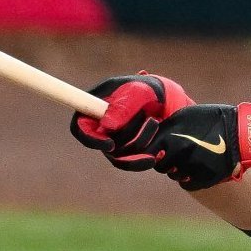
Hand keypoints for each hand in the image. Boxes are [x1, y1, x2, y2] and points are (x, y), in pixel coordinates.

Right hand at [70, 73, 192, 170]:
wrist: (171, 100)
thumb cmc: (150, 89)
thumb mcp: (139, 92)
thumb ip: (123, 107)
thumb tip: (106, 126)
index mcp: (95, 105)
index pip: (80, 127)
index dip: (90, 139)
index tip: (110, 144)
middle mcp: (101, 125)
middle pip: (104, 146)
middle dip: (130, 138)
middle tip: (153, 121)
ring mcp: (114, 139)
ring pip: (119, 156)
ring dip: (141, 144)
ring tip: (157, 123)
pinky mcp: (128, 149)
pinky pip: (131, 162)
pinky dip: (144, 158)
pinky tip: (159, 152)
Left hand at [146, 104, 240, 190]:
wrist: (241, 134)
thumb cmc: (213, 120)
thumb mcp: (185, 115)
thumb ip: (166, 127)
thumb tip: (151, 134)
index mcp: (170, 137)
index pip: (148, 150)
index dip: (152, 149)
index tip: (158, 147)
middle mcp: (177, 155)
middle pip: (160, 165)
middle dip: (165, 160)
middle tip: (176, 152)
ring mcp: (189, 169)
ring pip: (173, 175)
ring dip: (178, 168)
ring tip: (191, 157)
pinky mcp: (201, 181)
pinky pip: (187, 183)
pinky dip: (190, 177)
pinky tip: (198, 167)